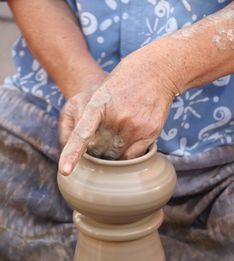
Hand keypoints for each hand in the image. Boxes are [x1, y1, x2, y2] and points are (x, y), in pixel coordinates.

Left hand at [59, 43, 181, 175]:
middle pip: (100, 151)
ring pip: (118, 156)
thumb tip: (75, 146)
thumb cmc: (120, 84)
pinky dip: (129, 153)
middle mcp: (117, 118)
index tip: (66, 170)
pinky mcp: (151, 132)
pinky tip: (130, 136)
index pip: (81, 134)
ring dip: (114, 152)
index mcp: (97, 105)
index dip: (72, 153)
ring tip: (120, 132)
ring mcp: (135, 125)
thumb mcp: (96, 93)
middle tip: (106, 134)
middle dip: (99, 150)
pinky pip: (134, 156)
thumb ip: (82, 119)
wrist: (155, 70)